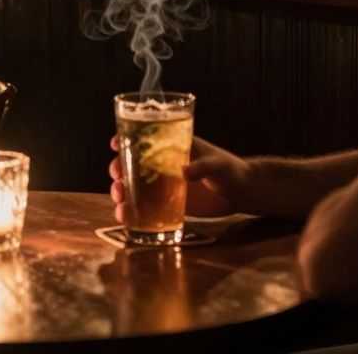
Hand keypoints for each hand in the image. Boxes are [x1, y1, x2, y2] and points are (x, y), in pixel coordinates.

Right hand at [109, 135, 246, 222]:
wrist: (241, 192)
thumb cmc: (230, 169)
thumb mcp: (216, 163)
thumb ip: (201, 166)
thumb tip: (183, 172)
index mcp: (172, 146)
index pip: (143, 138)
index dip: (126, 139)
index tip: (116, 145)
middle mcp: (162, 164)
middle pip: (131, 163)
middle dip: (118, 170)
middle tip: (117, 179)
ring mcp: (163, 184)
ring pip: (132, 186)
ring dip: (120, 192)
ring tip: (119, 204)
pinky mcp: (167, 203)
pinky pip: (144, 206)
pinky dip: (131, 211)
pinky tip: (124, 217)